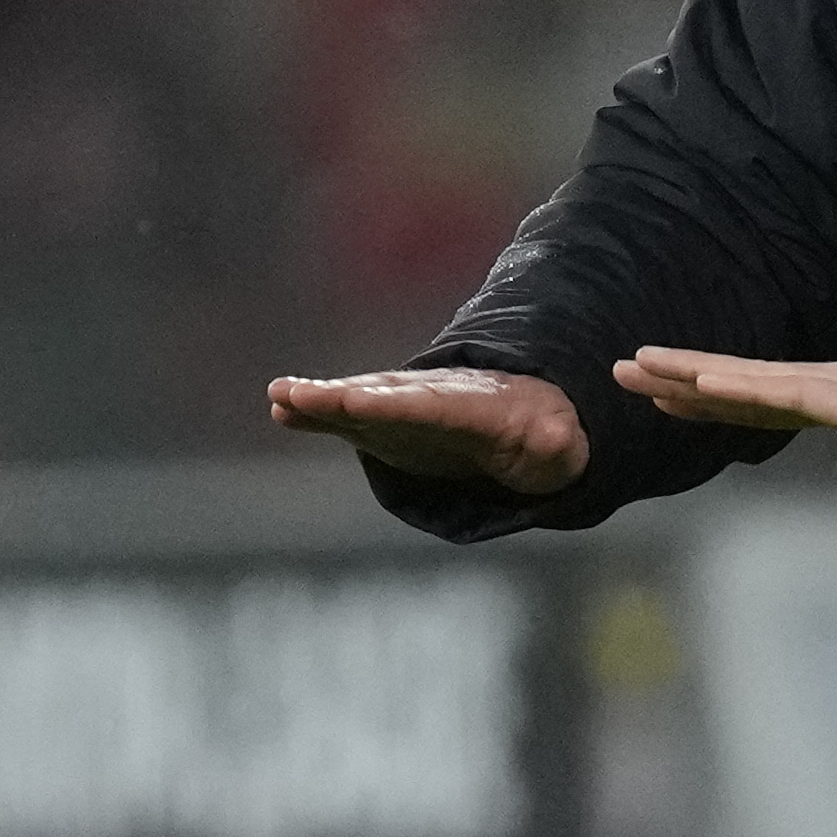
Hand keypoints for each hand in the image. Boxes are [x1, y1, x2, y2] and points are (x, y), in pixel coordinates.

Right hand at [268, 368, 587, 496]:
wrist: (521, 418)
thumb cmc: (542, 434)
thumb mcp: (558, 442)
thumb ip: (553, 442)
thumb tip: (555, 439)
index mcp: (473, 405)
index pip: (430, 405)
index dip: (393, 404)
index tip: (356, 402)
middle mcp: (429, 399)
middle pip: (383, 396)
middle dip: (343, 397)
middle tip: (298, 393)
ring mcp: (403, 409)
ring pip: (358, 401)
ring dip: (320, 400)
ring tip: (279, 396)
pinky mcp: (384, 424)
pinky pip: (346, 417)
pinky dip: (315, 412)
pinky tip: (278, 406)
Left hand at [616, 349, 836, 500]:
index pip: (776, 399)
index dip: (720, 395)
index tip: (670, 392)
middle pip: (753, 382)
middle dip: (685, 377)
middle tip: (625, 368)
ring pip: (758, 381)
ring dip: (693, 375)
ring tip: (637, 367)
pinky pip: (789, 397)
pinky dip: (737, 389)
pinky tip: (698, 386)